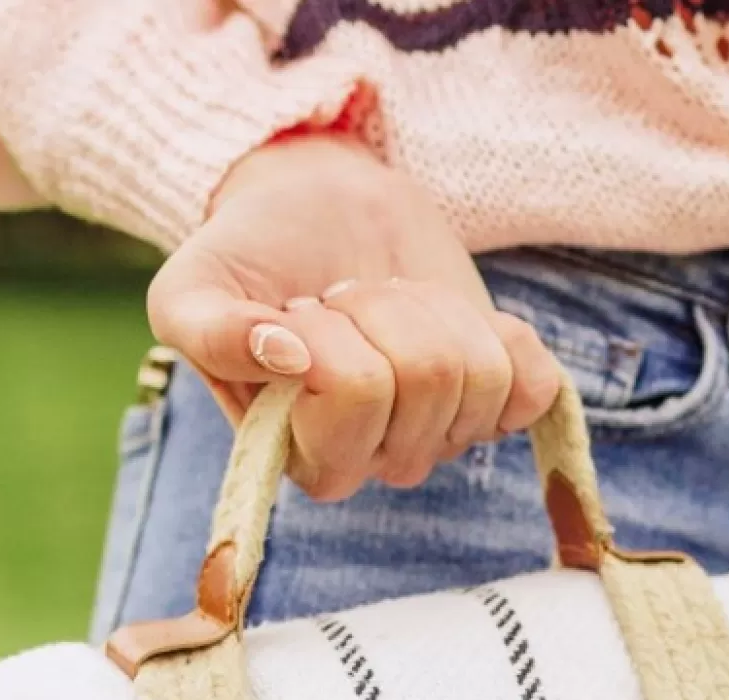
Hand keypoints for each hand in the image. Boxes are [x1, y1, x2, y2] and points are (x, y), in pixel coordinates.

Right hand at [146, 132, 560, 500]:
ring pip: (482, 373)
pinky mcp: (497, 401)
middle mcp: (378, 461)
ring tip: (382, 305)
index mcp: (305, 457)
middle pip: (429, 381)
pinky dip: (502, 335)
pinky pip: (536, 387)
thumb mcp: (192, 289)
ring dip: (431, 310)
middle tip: (342, 303)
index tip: (298, 316)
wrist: (316, 208)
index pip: (358, 394)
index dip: (335, 334)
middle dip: (384, 310)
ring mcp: (443, 435)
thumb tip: (282, 354)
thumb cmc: (250, 258)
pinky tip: (450, 320)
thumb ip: (208, 332)